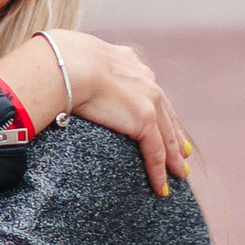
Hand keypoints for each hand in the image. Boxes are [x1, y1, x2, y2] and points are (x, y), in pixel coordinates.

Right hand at [5, 29, 189, 196]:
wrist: (68, 64)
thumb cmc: (62, 60)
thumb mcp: (80, 58)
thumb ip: (84, 67)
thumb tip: (65, 69)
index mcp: (131, 64)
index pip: (151, 92)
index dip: (160, 112)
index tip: (166, 124)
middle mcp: (146, 80)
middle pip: (166, 115)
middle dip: (175, 137)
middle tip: (182, 155)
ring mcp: (148, 100)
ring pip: (166, 137)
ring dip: (172, 160)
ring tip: (178, 175)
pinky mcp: (144, 120)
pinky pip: (155, 152)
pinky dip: (158, 171)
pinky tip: (161, 186)